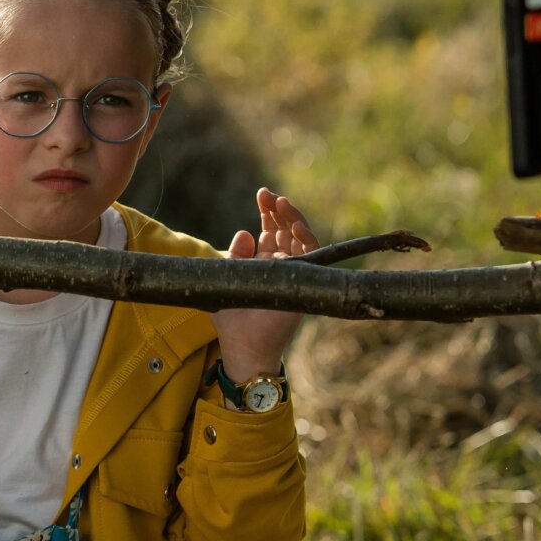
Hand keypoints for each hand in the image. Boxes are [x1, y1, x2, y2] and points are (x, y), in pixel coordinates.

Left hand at [213, 187, 319, 380]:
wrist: (243, 346)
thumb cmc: (232, 319)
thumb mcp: (229, 278)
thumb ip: (236, 255)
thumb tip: (244, 232)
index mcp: (264, 264)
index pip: (270, 232)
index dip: (268, 213)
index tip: (262, 194)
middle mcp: (283, 266)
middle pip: (286, 231)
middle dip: (279, 211)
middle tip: (268, 194)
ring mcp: (296, 274)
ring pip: (301, 239)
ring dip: (293, 219)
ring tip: (280, 202)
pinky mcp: (305, 285)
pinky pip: (312, 257)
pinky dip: (305, 239)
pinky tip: (295, 224)